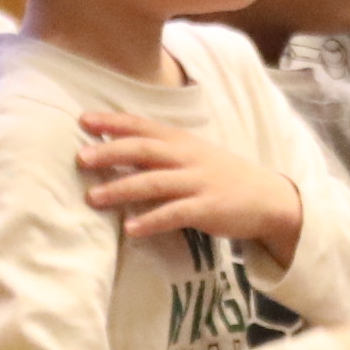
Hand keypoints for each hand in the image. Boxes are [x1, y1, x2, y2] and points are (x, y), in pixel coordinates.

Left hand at [79, 114, 302, 262]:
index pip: (143, 126)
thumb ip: (160, 153)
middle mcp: (188, 157)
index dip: (113, 122)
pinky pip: (175, 214)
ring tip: (93, 198)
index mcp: (182, 141)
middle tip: (80, 158)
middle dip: (110, 152)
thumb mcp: (193, 156)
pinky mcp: (208, 209)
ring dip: (122, 189)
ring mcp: (199, 182)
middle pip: (144, 150)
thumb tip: (117, 152)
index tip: (83, 120)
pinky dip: (151, 220)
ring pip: (154, 182)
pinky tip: (130, 229)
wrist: (268, 199)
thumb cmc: (222, 177)